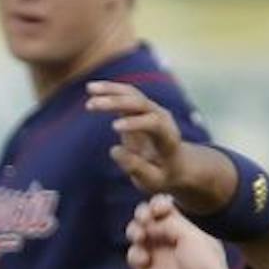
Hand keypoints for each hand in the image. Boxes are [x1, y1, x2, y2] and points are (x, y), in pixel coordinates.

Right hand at [86, 81, 227, 208]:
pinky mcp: (141, 107)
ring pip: (132, 94)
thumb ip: (137, 167)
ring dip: (111, 90)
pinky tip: (91, 88)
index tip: (113, 127)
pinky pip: (126, 94)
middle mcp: (162, 118)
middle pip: (140, 104)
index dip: (135, 123)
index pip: (154, 123)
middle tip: (91, 105)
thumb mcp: (153, 180)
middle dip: (116, 102)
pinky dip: (110, 89)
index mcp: (168, 137)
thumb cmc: (165, 175)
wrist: (179, 163)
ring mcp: (152, 110)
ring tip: (89, 89)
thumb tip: (114, 150)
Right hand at [126, 195, 239, 268]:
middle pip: (148, 216)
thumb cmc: (206, 266)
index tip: (158, 209)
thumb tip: (149, 224)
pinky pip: (133, 255)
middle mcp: (171, 236)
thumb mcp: (193, 236)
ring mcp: (158, 253)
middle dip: (142, 213)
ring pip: (137, 232)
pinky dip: (135, 254)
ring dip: (135, 230)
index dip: (158, 203)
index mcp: (186, 224)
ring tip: (141, 237)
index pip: (166, 205)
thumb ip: (169, 223)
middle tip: (145, 220)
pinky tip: (145, 260)